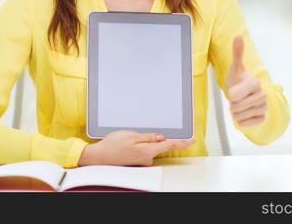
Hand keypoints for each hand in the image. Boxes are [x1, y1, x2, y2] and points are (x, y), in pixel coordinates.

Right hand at [77, 130, 194, 166]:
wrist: (99, 157)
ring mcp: (142, 160)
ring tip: (127, 137)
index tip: (192, 140)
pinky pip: (143, 149)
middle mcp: (147, 157)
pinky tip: (128, 142)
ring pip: (150, 146)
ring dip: (144, 140)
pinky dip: (140, 144)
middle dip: (155, 136)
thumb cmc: (113, 145)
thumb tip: (162, 137)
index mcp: (148, 150)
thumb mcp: (132, 136)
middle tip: (139, 132)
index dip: (182, 142)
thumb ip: (149, 137)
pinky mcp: (137, 159)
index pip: (169, 145)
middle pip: (159, 145)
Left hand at [224, 35, 266, 126]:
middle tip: (236, 98)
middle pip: (237, 106)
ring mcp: (264, 108)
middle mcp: (262, 95)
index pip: (235, 95)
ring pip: (240, 115)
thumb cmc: (238, 81)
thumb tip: (238, 35)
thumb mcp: (235, 68)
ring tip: (239, 104)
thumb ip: (237, 53)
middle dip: (232, 103)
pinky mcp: (263, 119)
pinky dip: (241, 121)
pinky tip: (244, 113)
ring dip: (235, 112)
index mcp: (255, 83)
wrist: (244, 95)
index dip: (231, 94)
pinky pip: (245, 124)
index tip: (233, 91)